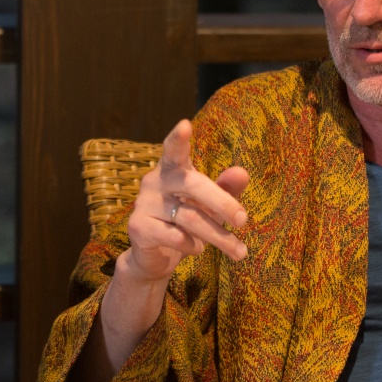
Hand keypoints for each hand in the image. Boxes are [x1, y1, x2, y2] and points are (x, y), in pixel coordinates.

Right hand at [123, 119, 248, 284]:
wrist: (154, 256)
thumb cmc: (185, 222)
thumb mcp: (209, 205)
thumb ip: (226, 188)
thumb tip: (242, 172)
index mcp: (172, 169)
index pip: (173, 149)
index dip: (178, 138)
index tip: (185, 125)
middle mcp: (154, 181)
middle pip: (192, 185)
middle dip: (222, 203)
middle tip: (244, 220)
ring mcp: (143, 203)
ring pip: (189, 217)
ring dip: (218, 236)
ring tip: (240, 251)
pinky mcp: (138, 227)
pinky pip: (174, 236)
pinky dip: (192, 245)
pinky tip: (197, 249)